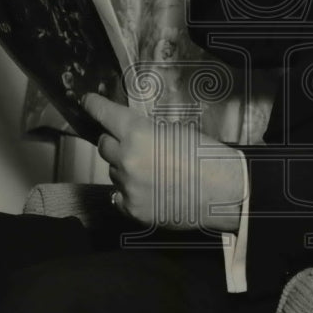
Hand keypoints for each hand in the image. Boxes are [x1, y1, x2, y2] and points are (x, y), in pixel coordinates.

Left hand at [84, 93, 244, 232]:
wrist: (224, 192)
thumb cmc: (207, 158)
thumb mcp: (176, 131)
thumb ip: (146, 131)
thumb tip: (130, 132)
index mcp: (138, 133)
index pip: (104, 114)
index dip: (94, 106)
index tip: (88, 102)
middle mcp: (126, 159)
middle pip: (104, 145)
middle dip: (115, 141)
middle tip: (134, 145)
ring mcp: (127, 186)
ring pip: (113, 172)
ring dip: (125, 168)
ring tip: (153, 172)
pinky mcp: (132, 209)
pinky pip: (119, 196)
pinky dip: (129, 192)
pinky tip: (150, 189)